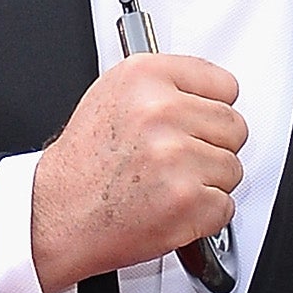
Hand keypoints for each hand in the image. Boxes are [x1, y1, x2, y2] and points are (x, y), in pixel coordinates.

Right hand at [31, 54, 245, 292]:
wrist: (57, 212)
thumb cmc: (84, 163)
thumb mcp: (113, 96)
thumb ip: (165, 89)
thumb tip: (211, 95)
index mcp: (145, 77)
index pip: (224, 86)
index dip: (212, 110)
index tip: (198, 123)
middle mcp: (161, 111)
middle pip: (234, 127)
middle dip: (212, 148)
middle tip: (177, 160)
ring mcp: (176, 156)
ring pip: (233, 169)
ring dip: (208, 183)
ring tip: (167, 184)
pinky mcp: (188, 199)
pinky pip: (226, 206)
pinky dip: (204, 215)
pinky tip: (170, 207)